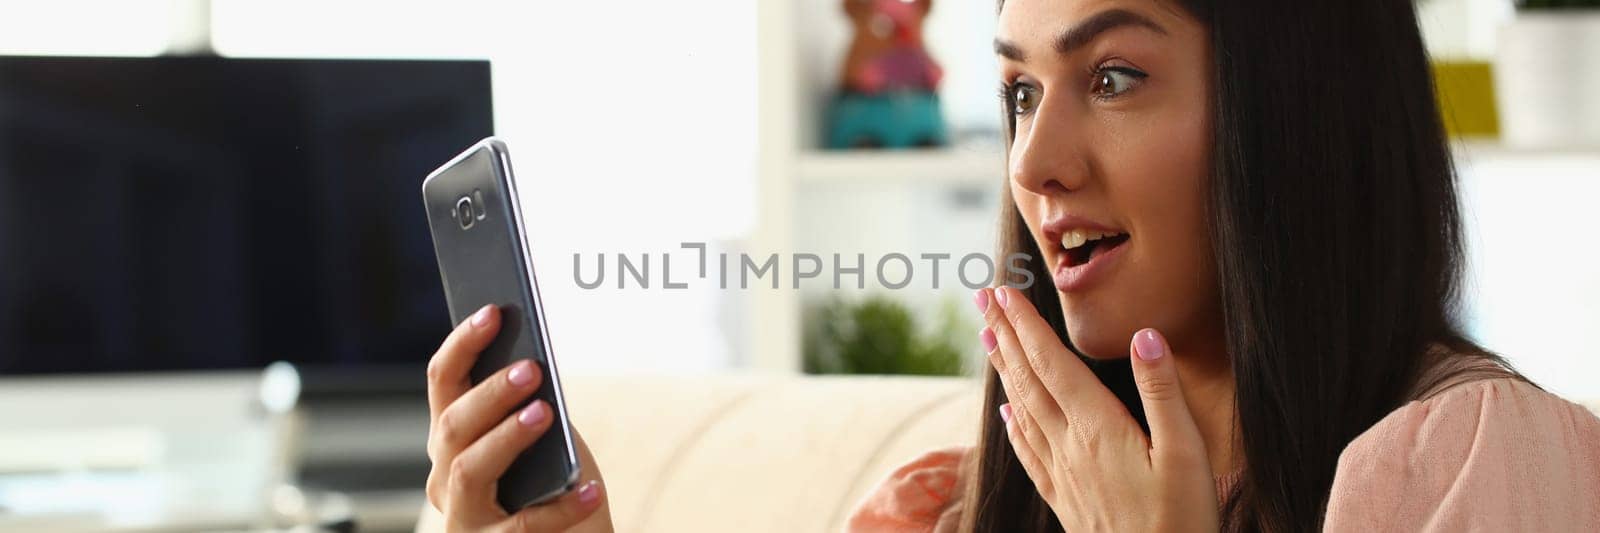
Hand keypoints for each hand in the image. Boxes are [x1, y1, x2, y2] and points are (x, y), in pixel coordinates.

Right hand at [425, 304, 612, 531]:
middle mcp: (444, 476)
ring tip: (544, 413)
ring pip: (469, 469)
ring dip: (506, 436)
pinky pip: (524, 526)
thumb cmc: (553, 486)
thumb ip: (531, 407)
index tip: (493, 311)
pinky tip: (593, 488)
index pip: (443, 381)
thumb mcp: (540, 440)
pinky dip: (562, 506)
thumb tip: (534, 364)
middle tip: (530, 368)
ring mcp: (463, 517)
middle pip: (453, 425)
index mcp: (452, 439)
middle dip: (490, 393)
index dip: (463, 344)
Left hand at [975, 287, 1218, 531]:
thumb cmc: (1182, 520)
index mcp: (1097, 428)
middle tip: (982, 298)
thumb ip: (1163, 393)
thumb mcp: (1187, 453)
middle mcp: (1069, 447)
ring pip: (1021, 410)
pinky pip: (1027, 451)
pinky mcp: (1063, 499)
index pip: (1052, 364)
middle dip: (1005, 334)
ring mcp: (1062, 474)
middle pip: (1027, 379)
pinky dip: (1012, 424)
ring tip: (986, 337)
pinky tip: (1005, 412)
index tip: (1005, 293)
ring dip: (1003, 369)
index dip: (1027, 326)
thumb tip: (1145, 336)